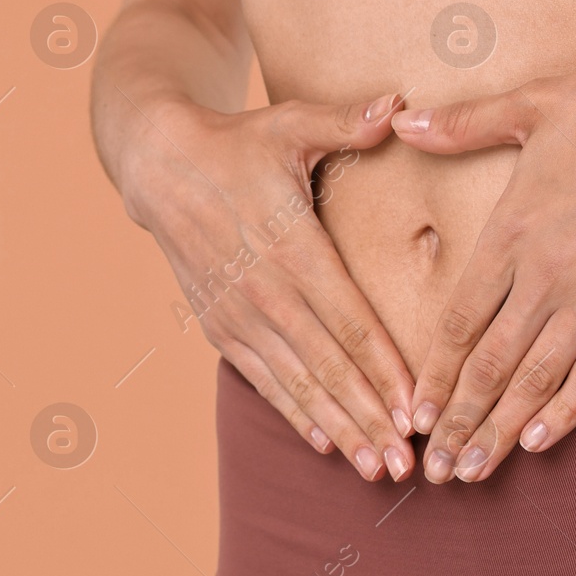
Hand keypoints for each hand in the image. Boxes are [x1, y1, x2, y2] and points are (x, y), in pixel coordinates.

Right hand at [122, 92, 417, 480]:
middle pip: (327, 367)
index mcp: (291, 248)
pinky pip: (263, 381)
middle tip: (410, 463)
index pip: (348, 322)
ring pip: (297, 384)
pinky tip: (325, 443)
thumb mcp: (288, 123)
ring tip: (375, 469)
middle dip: (369, 418)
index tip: (417, 408)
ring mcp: (239, 315)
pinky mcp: (220, 327)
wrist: (157, 165)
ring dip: (337, 429)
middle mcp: (265, 292)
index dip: (385, 370)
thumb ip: (345, 122)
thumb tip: (398, 106)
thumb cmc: (237, 143)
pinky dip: (295, 413)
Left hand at [390, 56, 575, 482]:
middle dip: (456, 422)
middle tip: (433, 470)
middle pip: (488, 366)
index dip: (433, 373)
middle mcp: (543, 277)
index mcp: (511, 233)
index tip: (413, 412)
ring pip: (534, 381)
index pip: (458, 321)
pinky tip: (537, 443)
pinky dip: (563, 412)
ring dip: (499, 431)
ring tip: (472, 472)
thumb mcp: (533, 105)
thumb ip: (465, 124)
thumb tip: (405, 122)